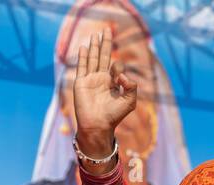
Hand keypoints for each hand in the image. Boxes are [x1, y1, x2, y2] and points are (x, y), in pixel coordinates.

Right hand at [72, 31, 137, 162]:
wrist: (97, 126)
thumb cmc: (114, 117)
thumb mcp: (129, 101)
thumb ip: (132, 87)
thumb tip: (122, 74)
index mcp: (112, 83)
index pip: (116, 67)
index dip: (119, 69)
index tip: (118, 79)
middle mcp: (101, 80)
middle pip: (103, 56)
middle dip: (105, 43)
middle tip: (107, 30)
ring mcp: (90, 80)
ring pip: (92, 59)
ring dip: (94, 46)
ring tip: (95, 34)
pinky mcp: (81, 83)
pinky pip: (82, 67)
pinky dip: (83, 56)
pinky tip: (84, 47)